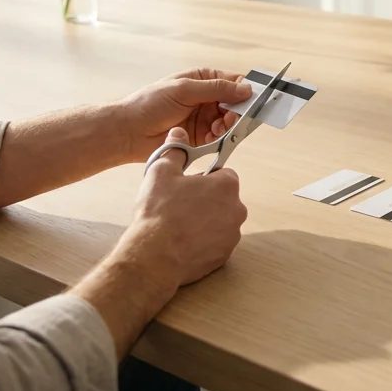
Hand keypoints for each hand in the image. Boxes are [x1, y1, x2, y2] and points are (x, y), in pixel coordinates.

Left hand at [117, 68, 251, 162]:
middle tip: (233, 117)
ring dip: (228, 125)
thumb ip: (215, 89)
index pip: (233, 82)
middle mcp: (206, 98)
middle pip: (235, 103)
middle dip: (238, 110)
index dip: (246, 89)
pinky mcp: (200, 137)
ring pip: (229, 122)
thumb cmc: (149, 104)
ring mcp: (204, 118)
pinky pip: (219, 137)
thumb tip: (245, 89)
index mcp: (202, 80)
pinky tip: (212, 136)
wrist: (129, 132)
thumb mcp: (184, 89)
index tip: (253, 99)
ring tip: (218, 127)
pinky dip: (220, 138)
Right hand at [117, 127, 247, 289]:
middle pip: (223, 198)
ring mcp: (232, 235)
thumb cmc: (159, 213)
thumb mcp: (162, 172)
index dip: (204, 177)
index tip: (188, 184)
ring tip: (179, 225)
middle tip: (180, 204)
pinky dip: (203, 241)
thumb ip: (175, 150)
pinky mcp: (224, 255)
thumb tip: (178, 134)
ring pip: (220, 221)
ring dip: (205, 221)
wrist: (155, 256)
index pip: (223, 174)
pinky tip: (183, 242)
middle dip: (205, 200)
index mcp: (226, 186)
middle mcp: (236, 210)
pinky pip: (216, 242)